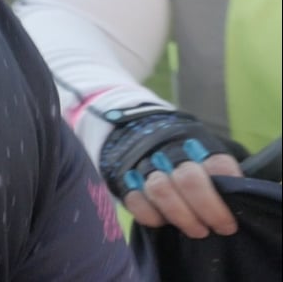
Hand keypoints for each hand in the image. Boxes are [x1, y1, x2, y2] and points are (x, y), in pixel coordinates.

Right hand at [102, 109, 244, 238]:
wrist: (134, 133)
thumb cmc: (183, 155)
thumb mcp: (206, 154)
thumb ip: (220, 173)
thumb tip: (240, 197)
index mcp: (196, 145)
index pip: (217, 165)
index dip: (229, 190)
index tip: (235, 212)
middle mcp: (170, 153)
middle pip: (189, 179)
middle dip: (208, 208)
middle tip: (219, 227)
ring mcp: (144, 166)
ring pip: (161, 190)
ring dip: (182, 216)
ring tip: (196, 230)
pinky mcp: (124, 180)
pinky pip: (135, 201)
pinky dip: (151, 215)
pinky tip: (162, 222)